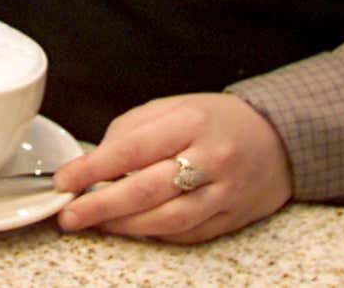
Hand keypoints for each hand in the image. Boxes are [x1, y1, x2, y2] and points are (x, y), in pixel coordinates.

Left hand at [52, 93, 293, 243]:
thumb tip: (94, 164)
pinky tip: (132, 228)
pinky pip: (188, 234)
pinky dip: (155, 234)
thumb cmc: (215, 121)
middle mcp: (211, 159)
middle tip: (70, 215)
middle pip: (147, 190)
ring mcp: (225, 193)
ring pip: (168, 220)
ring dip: (125, 226)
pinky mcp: (233, 218)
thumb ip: (131, 132)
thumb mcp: (171, 108)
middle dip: (101, 206)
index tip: (65, 180)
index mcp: (190, 123)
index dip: (92, 168)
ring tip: (95, 223)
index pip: (131, 149)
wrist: (279, 138)